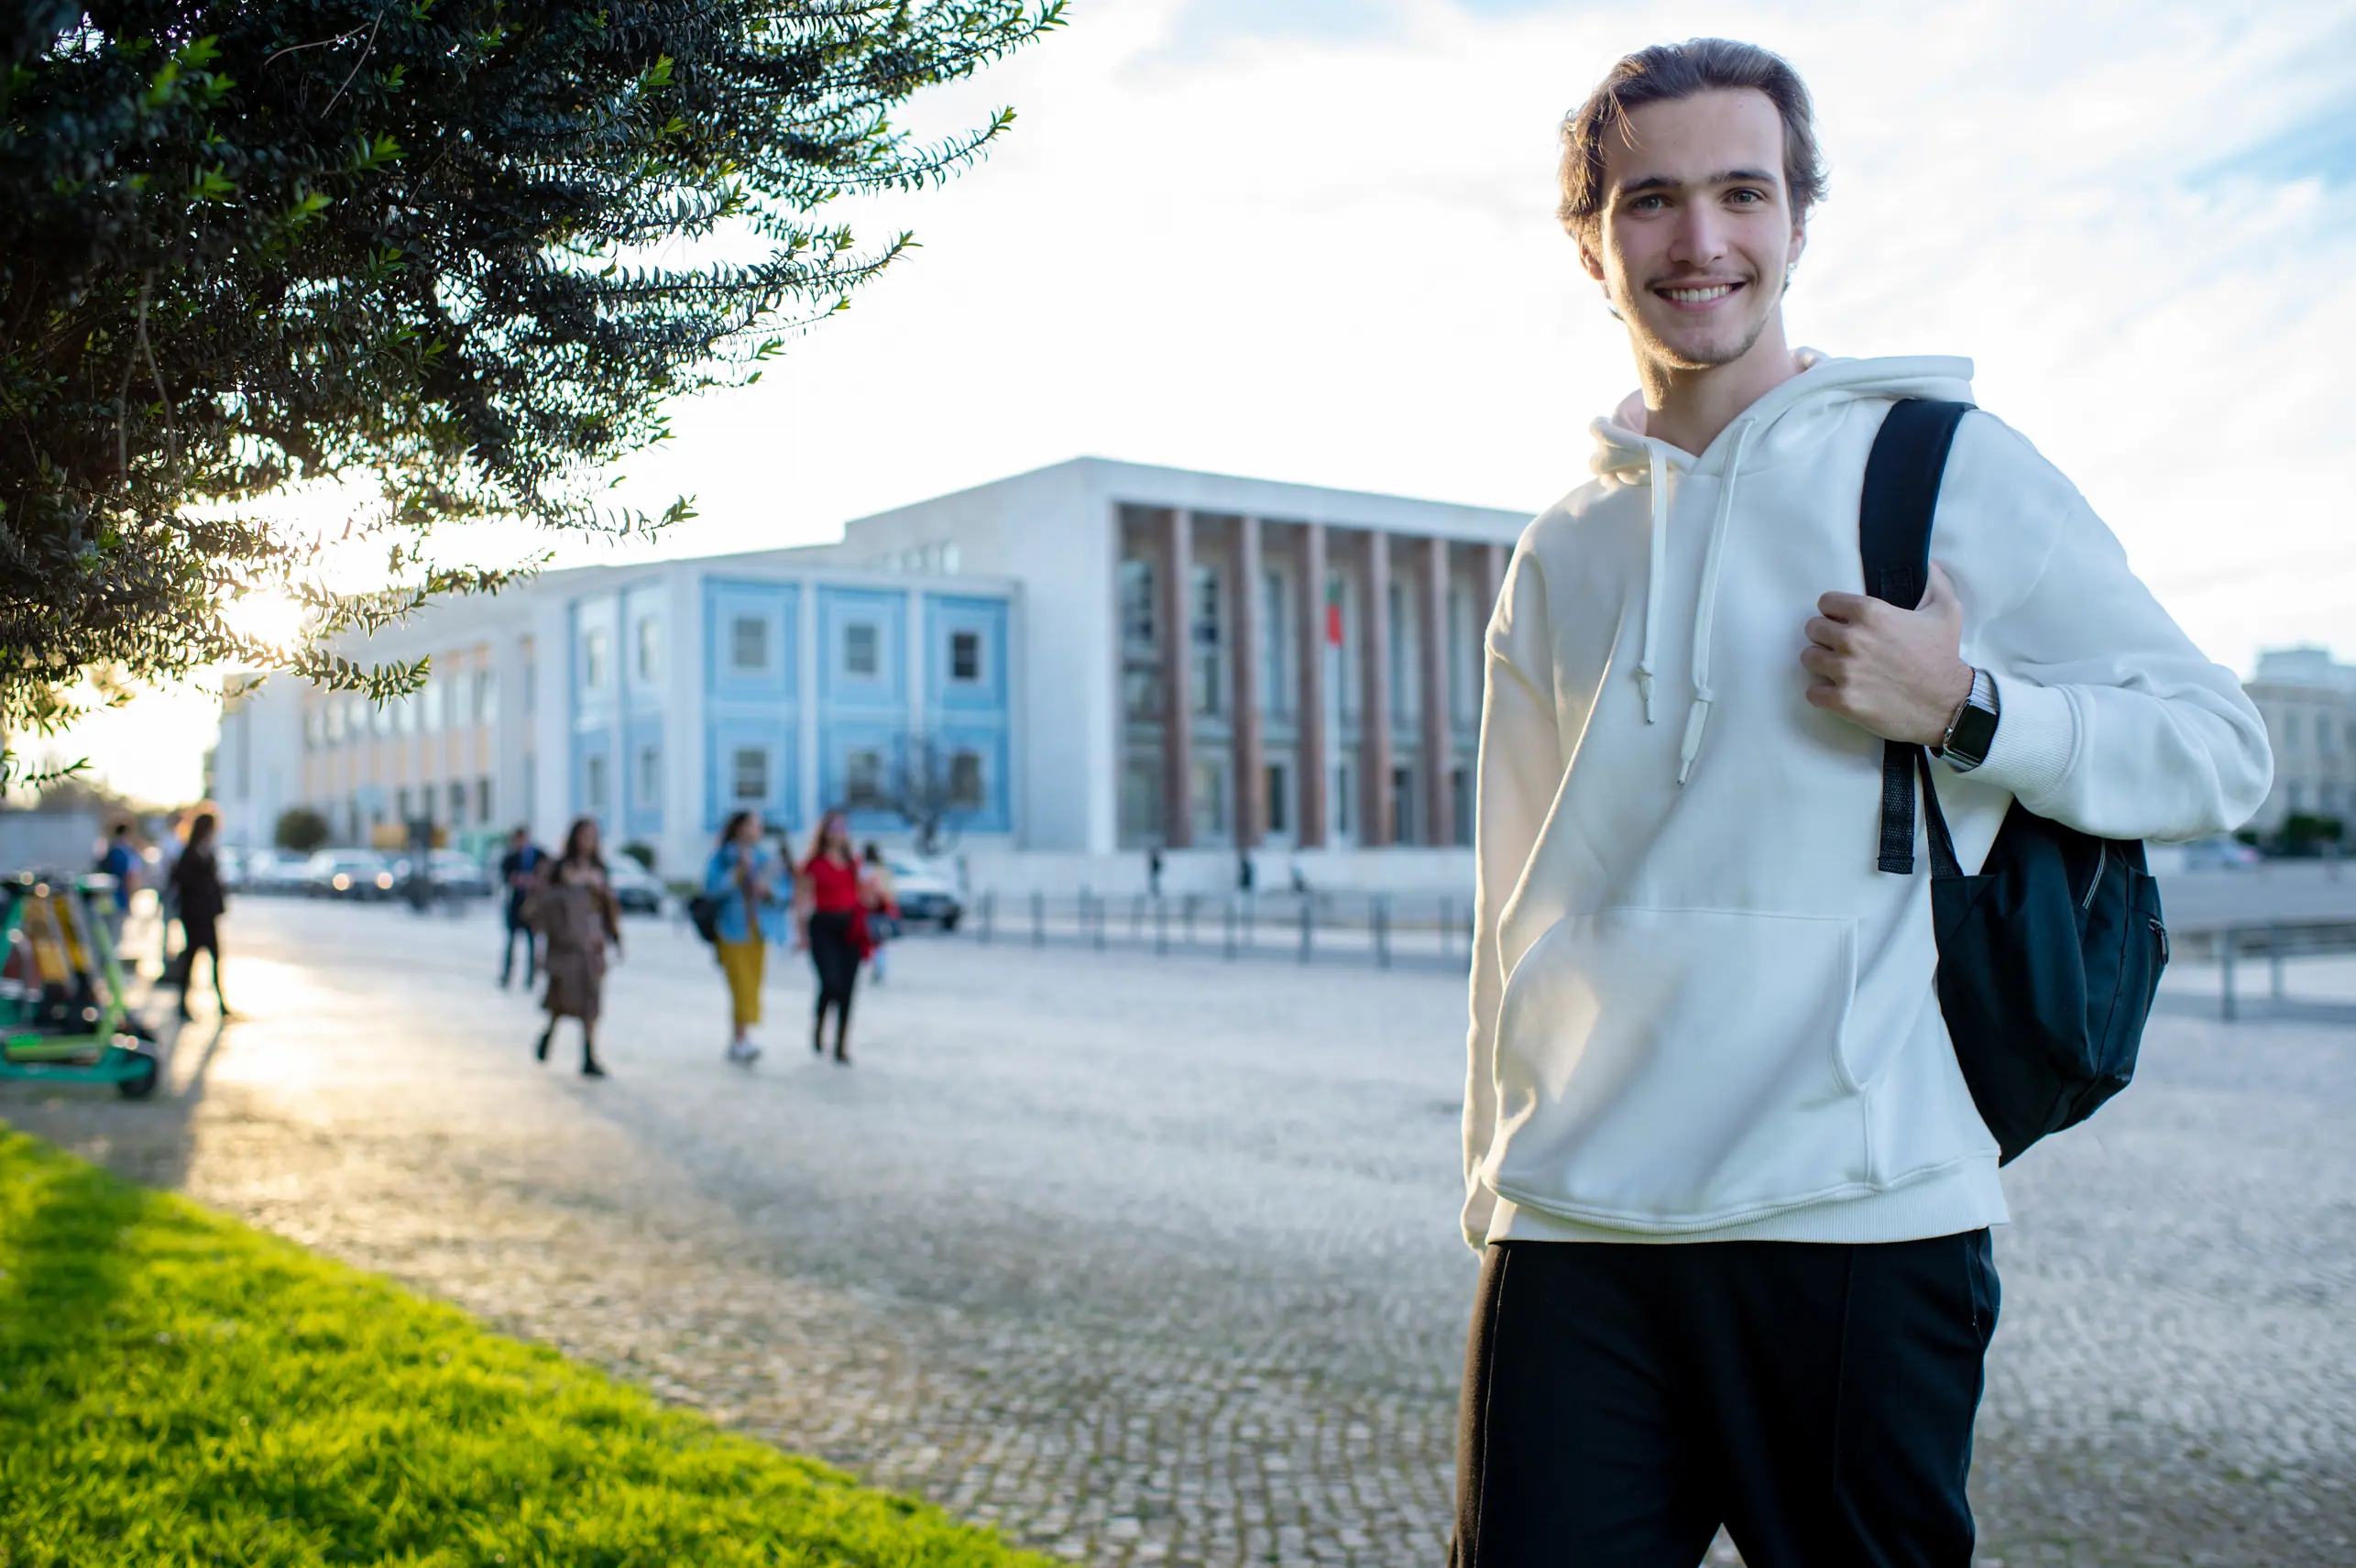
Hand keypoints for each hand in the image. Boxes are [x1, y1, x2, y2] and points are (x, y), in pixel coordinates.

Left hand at [1801, 563, 1974, 745]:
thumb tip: (1928, 563)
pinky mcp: (1842, 700)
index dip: (1834, 611)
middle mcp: (1852, 639)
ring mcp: (1845, 671)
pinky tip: (1839, 692)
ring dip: (1820, 663)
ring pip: (1808, 658)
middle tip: (1841, 646)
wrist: (1948, 704)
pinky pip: (1812, 693)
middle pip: (1812, 629)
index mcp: (1870, 613)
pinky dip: (1822, 694)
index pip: (1826, 602)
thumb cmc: (1944, 656)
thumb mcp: (1946, 611)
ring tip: (1838, 668)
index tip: (1843, 621)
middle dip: (1825, 636)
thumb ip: (1934, 582)